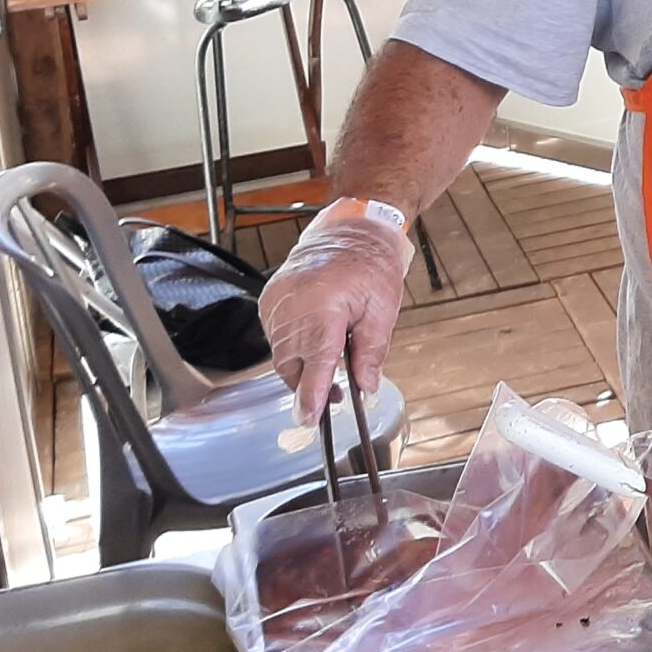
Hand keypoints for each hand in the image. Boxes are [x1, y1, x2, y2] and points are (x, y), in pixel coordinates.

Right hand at [258, 206, 412, 424]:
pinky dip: (293, 346)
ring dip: (302, 366)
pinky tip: (314, 338)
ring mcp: (276, 303)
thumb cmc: (370, 266)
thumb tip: (366, 388)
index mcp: (324, 311)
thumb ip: (371, 353)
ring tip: (330, 362)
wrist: (349, 231)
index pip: (314, 366)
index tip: (309, 420)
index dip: (311, 397)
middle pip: (292, 366)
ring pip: (282, 355)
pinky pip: (276, 336)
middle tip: (335, 395)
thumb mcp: (382, 311)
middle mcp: (293, 307)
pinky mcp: (269, 300)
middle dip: (309, 386)